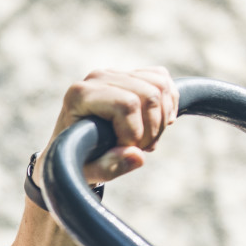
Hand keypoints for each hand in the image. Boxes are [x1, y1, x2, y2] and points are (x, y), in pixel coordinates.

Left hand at [37, 67, 179, 186]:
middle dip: (152, 129)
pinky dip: (169, 104)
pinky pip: (162, 80)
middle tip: (140, 149)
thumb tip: (136, 156)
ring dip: (162, 119)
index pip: (127, 105)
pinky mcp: (131, 74)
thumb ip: (107, 168)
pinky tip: (158, 124)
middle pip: (149, 95)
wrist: (76, 147)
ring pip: (160, 86)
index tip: (125, 151)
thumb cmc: (78, 159)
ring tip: (147, 140)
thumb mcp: (88, 171)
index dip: (135, 133)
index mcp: (79, 95)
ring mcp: (115, 73)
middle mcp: (97, 78)